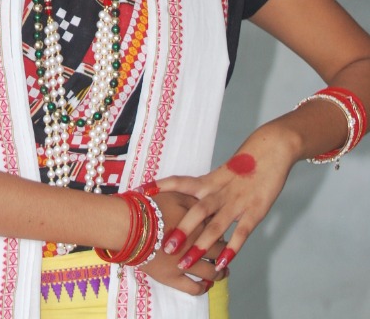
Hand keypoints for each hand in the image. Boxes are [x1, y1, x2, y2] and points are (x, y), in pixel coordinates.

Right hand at [133, 190, 224, 295]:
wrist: (130, 226)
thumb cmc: (151, 207)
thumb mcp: (174, 194)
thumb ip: (192, 200)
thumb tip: (204, 205)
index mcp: (198, 225)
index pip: (215, 228)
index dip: (218, 228)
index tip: (218, 229)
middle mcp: (196, 246)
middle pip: (217, 250)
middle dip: (223, 250)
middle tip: (225, 251)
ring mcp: (186, 264)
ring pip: (211, 272)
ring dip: (219, 272)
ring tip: (223, 272)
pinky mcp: (173, 279)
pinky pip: (194, 288)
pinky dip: (203, 288)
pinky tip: (206, 285)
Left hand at [156, 126, 294, 270]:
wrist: (271, 149)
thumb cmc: (246, 161)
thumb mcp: (223, 172)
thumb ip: (209, 187)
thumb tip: (191, 196)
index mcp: (210, 180)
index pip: (181, 182)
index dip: (162, 186)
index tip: (141, 191)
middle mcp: (220, 191)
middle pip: (196, 211)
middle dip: (180, 230)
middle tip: (164, 247)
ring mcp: (237, 202)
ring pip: (215, 226)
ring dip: (200, 245)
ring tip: (186, 262)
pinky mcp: (254, 211)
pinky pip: (241, 233)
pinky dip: (231, 248)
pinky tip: (222, 263)